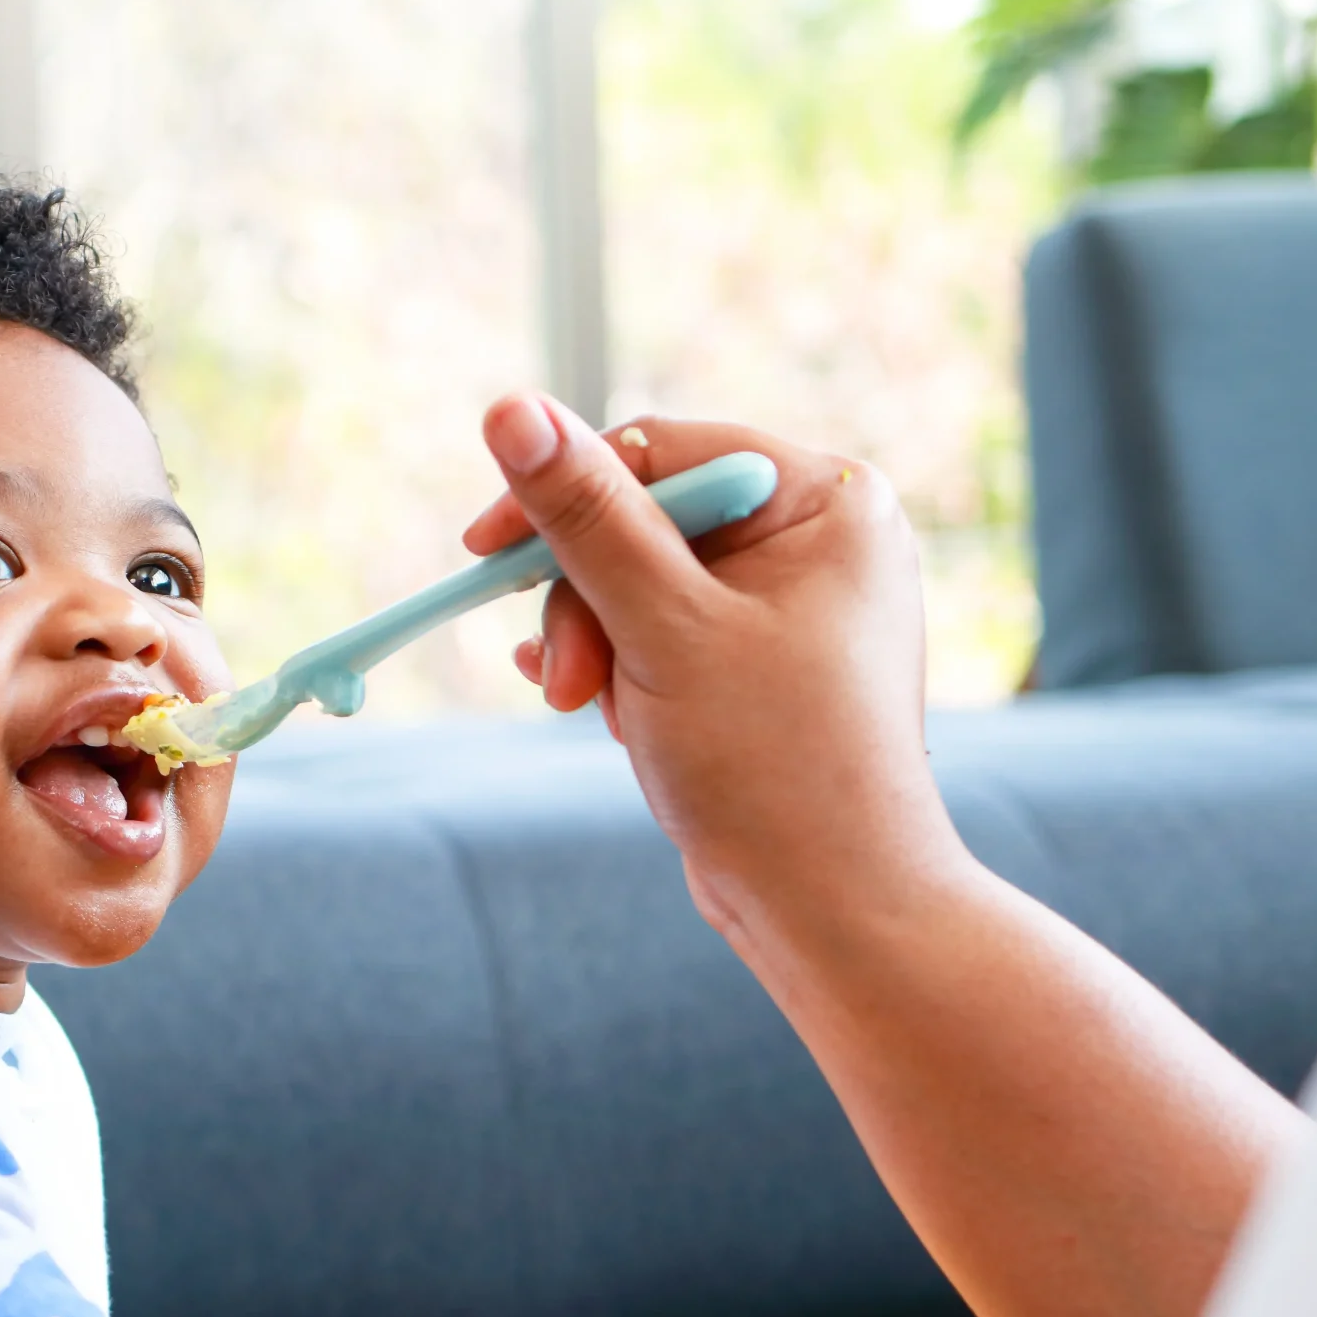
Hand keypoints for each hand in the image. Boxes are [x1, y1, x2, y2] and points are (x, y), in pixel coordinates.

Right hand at [463, 400, 961, 938]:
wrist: (835, 909)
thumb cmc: (773, 767)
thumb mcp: (662, 628)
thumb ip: (586, 517)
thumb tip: (511, 407)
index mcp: (827, 500)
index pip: (658, 452)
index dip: (563, 496)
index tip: (482, 553)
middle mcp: (818, 537)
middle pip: (642, 518)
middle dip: (586, 600)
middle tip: (562, 685)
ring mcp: (789, 602)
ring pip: (637, 581)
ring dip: (596, 644)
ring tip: (600, 716)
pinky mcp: (756, 661)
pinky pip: (658, 628)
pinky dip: (615, 663)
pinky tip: (587, 702)